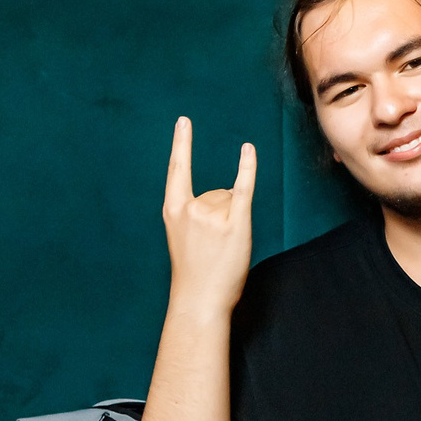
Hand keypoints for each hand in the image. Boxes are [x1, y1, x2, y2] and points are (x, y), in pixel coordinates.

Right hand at [162, 117, 255, 318]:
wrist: (199, 299)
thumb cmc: (194, 271)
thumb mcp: (182, 236)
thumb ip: (196, 212)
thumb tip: (225, 193)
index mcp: (172, 210)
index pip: (177, 170)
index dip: (181, 144)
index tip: (184, 121)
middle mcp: (191, 207)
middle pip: (216, 192)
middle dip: (221, 214)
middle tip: (214, 246)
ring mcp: (212, 215)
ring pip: (231, 200)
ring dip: (233, 220)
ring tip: (223, 248)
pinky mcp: (235, 223)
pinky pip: (243, 188)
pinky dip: (247, 168)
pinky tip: (248, 150)